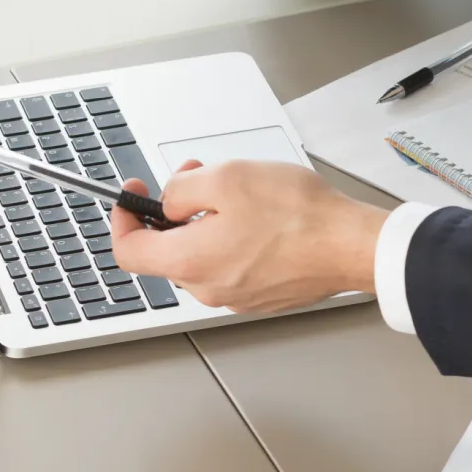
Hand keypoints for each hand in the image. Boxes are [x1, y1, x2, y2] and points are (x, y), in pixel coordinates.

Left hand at [110, 162, 387, 313]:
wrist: (349, 245)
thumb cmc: (297, 215)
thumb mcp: (227, 177)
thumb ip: (182, 189)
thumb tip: (168, 200)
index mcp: (190, 262)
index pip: (129, 251)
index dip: (122, 219)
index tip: (130, 196)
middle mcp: (208, 287)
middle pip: (168, 249)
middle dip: (174, 210)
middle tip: (197, 176)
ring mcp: (236, 296)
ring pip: (203, 254)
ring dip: (207, 221)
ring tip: (240, 191)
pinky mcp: (262, 294)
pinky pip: (232, 263)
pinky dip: (234, 237)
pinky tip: (261, 215)